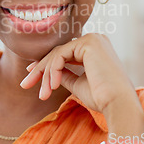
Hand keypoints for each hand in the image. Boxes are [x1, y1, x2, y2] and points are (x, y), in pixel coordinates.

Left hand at [20, 33, 143, 135]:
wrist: (118, 104)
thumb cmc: (102, 97)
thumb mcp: (78, 83)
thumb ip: (65, 74)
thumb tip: (50, 72)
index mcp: (95, 48)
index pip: (64, 53)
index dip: (45, 65)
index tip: (30, 76)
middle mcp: (95, 39)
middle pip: (58, 52)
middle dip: (39, 70)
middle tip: (25, 84)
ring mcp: (93, 38)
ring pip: (57, 54)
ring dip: (45, 75)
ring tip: (43, 94)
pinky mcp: (89, 42)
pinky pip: (60, 55)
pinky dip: (53, 71)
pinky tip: (52, 86)